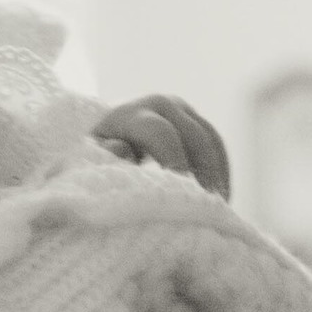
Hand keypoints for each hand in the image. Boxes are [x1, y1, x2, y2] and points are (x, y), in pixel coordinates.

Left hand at [89, 94, 232, 198]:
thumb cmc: (95, 154)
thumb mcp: (90, 157)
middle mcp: (161, 104)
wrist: (105, 131)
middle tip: (206, 207)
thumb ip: (103, 156)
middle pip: (194, 135)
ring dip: (217, 173)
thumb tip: (122, 149)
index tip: (182, 193)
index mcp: (132, 113)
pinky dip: (221, 169)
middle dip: (203, 172)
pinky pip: (216, 143)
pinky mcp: (195, 120)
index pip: (160, 132)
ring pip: (210, 138)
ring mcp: (182, 109)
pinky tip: (221, 196)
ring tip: (217, 206)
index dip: (173, 161)